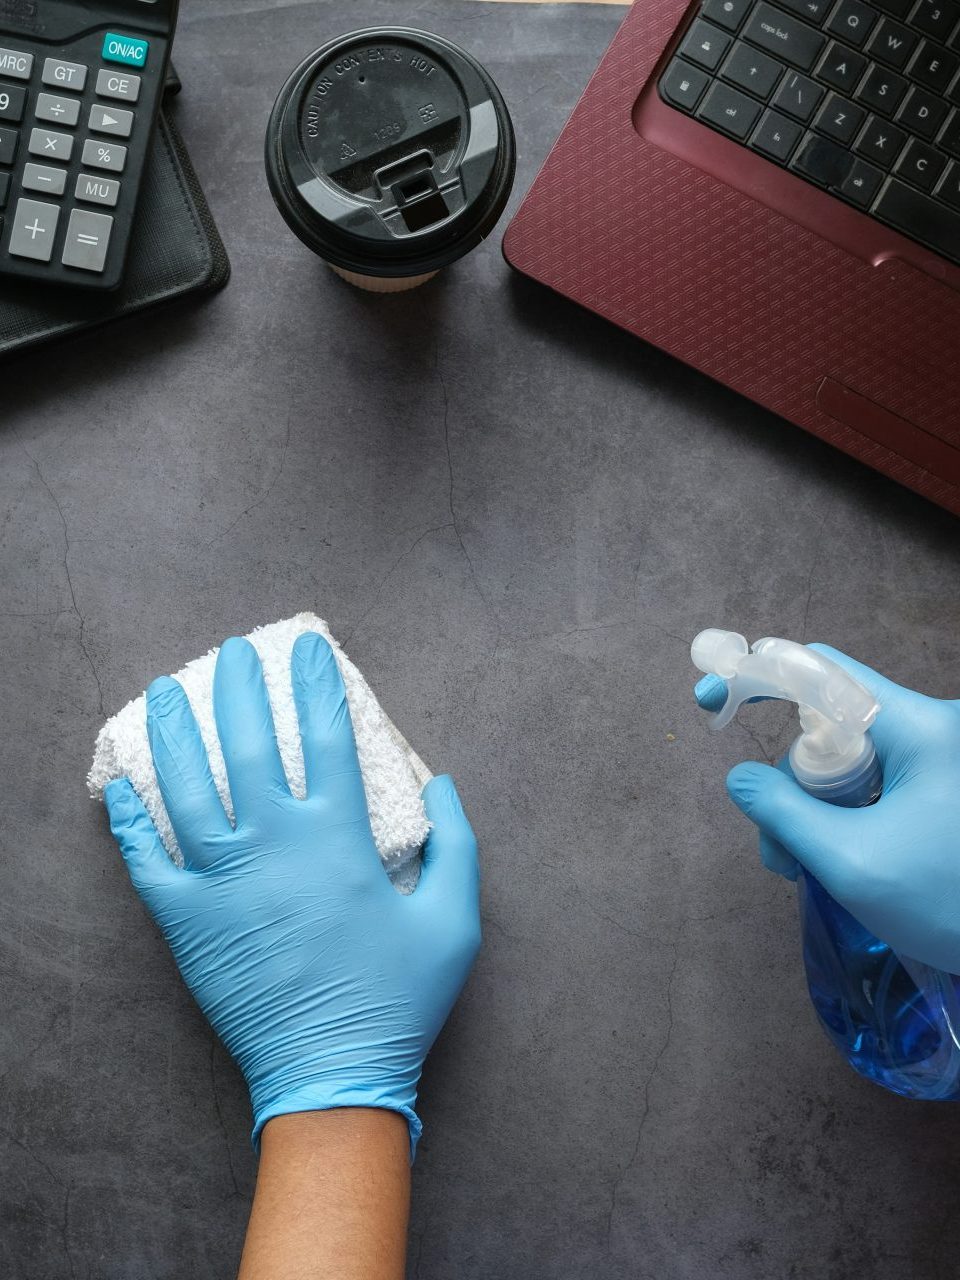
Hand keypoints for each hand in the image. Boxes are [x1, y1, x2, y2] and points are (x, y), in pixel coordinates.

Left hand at [105, 632, 480, 1152]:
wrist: (332, 1076)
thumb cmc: (398, 998)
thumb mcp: (454, 921)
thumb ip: (457, 845)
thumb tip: (441, 784)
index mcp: (339, 838)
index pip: (328, 737)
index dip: (318, 684)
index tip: (307, 647)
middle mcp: (276, 845)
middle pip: (250, 744)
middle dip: (239, 687)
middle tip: (232, 652)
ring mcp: (223, 881)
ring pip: (188, 788)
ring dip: (174, 733)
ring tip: (162, 692)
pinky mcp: (187, 922)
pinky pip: (146, 861)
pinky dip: (129, 821)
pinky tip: (120, 785)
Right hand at [695, 644, 959, 973]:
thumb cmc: (952, 904)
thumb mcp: (853, 862)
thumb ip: (785, 814)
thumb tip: (740, 779)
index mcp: (919, 728)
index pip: (822, 670)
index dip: (758, 675)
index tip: (711, 699)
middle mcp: (931, 730)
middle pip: (827, 728)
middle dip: (788, 784)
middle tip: (777, 851)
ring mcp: (938, 760)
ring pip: (847, 763)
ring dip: (812, 810)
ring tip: (803, 871)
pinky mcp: (941, 789)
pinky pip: (872, 785)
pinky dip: (842, 818)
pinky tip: (833, 862)